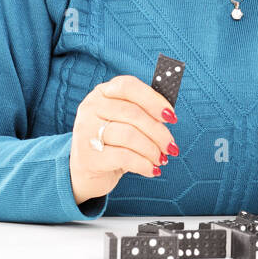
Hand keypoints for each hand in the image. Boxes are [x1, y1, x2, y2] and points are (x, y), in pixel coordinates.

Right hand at [70, 75, 178, 204]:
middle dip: (159, 132)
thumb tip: (170, 115)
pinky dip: (143, 164)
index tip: (171, 116)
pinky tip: (151, 170)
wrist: (86, 171)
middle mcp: (91, 108)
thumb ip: (144, 112)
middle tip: (171, 146)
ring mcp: (86, 132)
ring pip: (130, 135)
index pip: (128, 86)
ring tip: (161, 159)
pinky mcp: (88, 157)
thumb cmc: (113, 142)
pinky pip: (124, 157)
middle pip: (133, 114)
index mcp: (102, 93)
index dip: (153, 100)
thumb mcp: (126, 121)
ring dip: (152, 150)